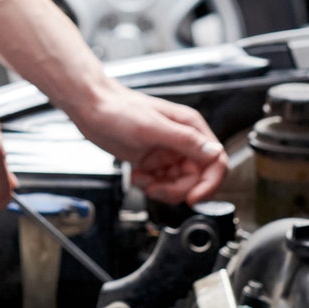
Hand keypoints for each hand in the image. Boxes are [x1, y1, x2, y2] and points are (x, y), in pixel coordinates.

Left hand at [61, 84, 225, 203]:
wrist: (92, 108)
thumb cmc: (118, 109)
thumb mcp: (152, 128)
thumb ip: (185, 141)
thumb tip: (215, 153)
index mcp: (191, 128)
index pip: (216, 162)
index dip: (209, 184)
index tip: (193, 199)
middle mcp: (183, 141)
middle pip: (197, 179)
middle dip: (176, 189)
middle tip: (155, 187)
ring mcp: (168, 152)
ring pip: (179, 184)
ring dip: (161, 188)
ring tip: (141, 178)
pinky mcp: (154, 161)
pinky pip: (162, 183)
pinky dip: (150, 185)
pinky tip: (136, 175)